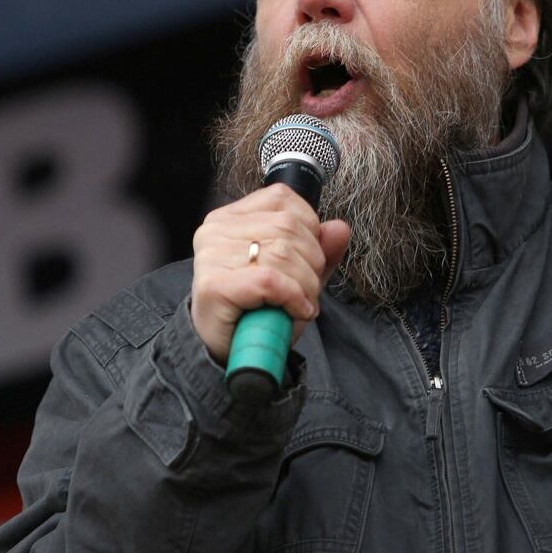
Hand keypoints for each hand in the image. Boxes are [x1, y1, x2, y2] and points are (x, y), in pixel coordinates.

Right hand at [190, 184, 350, 363]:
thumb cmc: (258, 312)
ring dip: (305, 286)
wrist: (228, 353)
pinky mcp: (214, 285)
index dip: (309, 228)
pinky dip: (293, 298)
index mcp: (232, 218)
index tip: (307, 258)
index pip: (282, 199)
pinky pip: (271, 281)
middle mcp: (217, 230)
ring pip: (283, 254)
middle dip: (312, 263)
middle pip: (288, 227)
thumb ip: (320, 250)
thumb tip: (339, 228)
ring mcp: (212, 256)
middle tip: (305, 291)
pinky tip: (295, 311)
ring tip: (298, 304)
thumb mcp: (296, 276)